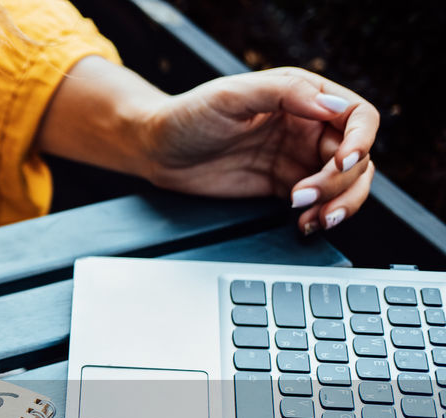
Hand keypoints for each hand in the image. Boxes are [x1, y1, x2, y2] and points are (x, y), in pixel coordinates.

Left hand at [142, 67, 378, 233]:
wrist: (156, 151)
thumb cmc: (188, 115)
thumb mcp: (232, 95)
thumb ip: (285, 93)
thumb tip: (334, 107)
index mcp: (303, 96)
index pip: (358, 116)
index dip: (361, 140)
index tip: (342, 161)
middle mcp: (307, 126)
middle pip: (356, 157)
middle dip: (341, 182)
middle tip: (306, 197)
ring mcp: (296, 159)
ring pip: (345, 184)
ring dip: (340, 204)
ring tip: (312, 218)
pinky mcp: (282, 186)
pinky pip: (318, 204)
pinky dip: (319, 217)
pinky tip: (303, 224)